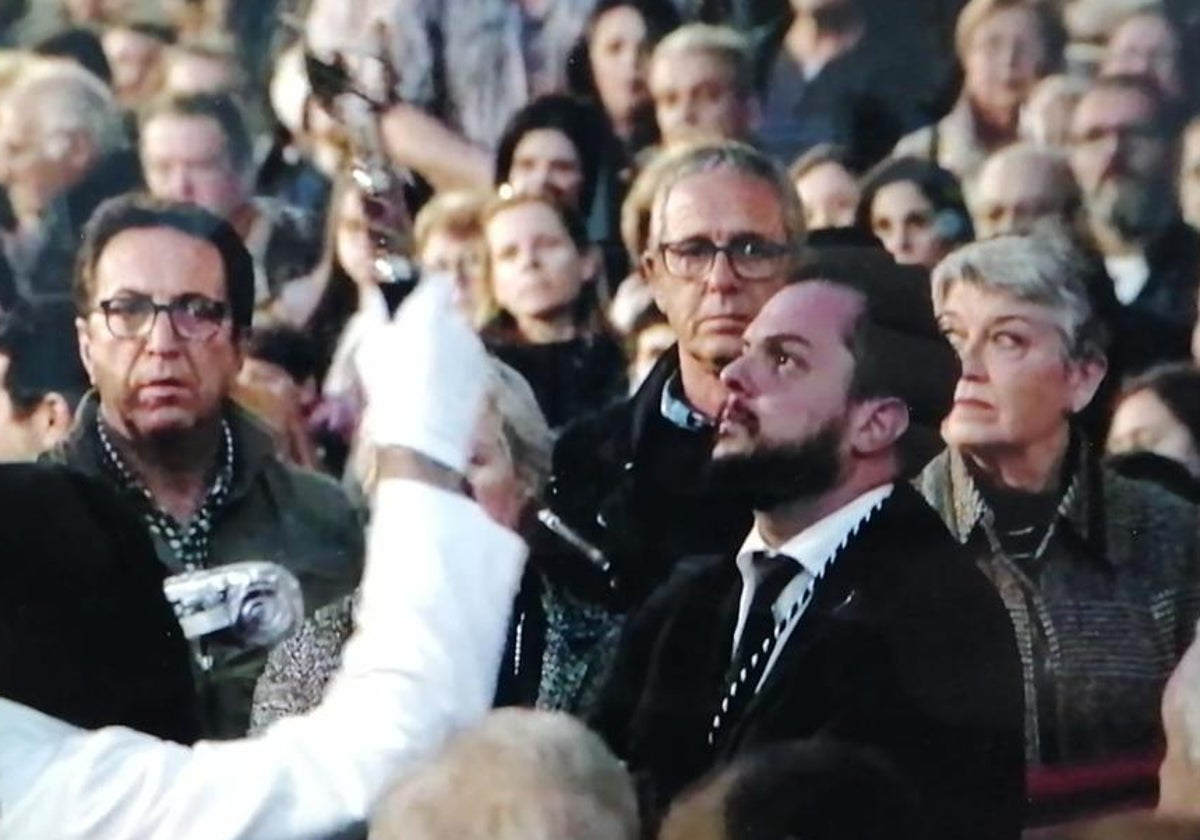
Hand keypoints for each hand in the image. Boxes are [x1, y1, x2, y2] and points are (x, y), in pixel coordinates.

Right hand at [355, 272, 490, 474]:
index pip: (439, 280)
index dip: (428, 286)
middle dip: (436, 322)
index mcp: (431, 308)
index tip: (414, 297)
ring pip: (462, 340)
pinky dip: (459, 371)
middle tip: (414, 342)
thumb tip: (375, 292)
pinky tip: (441, 391)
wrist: (423, 433)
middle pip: (450, 313)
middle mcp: (460, 323)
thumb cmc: (389, 384)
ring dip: (449, 347)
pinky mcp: (486, 376)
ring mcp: (477, 350)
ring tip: (426, 373)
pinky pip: (470, 364)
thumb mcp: (370, 344)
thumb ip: (376, 312)